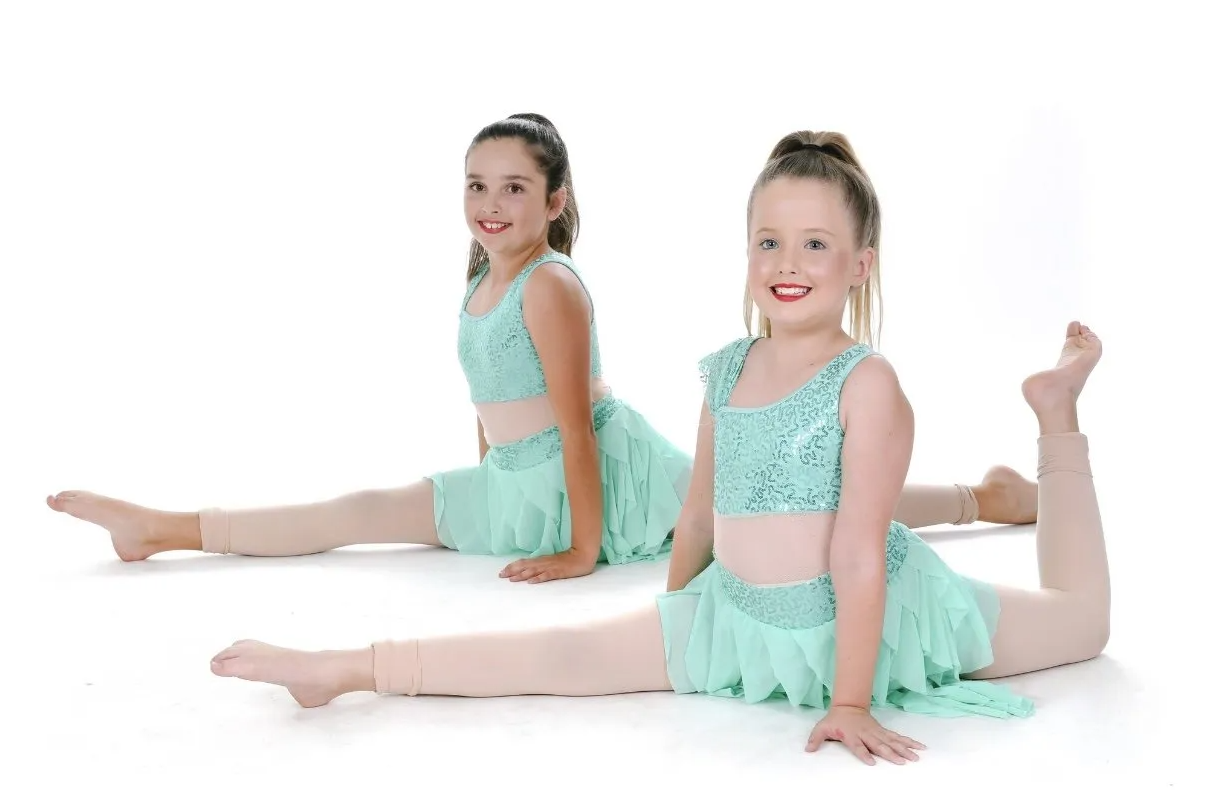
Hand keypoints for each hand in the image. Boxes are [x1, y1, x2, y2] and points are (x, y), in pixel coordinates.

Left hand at [499, 549, 596, 583]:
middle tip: (501, 576)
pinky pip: (547, 575)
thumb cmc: (567, 560)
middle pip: (525, 566)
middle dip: (512, 571)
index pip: (523, 562)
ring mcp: (551, 567)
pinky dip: (539, 578)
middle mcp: (543, 563)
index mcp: (541, 560)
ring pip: (534, 571)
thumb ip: (540, 565)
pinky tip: (532, 582)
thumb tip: (528, 570)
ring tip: (512, 579)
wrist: (583, 555)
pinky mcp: (559, 572)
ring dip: (522, 575)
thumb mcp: (551, 562)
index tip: (502, 572)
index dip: (512, 567)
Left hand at [805, 705, 924, 765]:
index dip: (864, 753)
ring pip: (892, 741)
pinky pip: (898, 737)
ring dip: (904, 749)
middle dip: (891, 753)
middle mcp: (867, 734)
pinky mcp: (883, 732)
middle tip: (902, 761)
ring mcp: (877, 733)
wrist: (848, 705)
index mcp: (852, 735)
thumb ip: (815, 739)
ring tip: (916, 757)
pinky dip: (909, 742)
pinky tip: (920, 747)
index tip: (871, 761)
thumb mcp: (822, 728)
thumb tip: (808, 749)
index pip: (859, 746)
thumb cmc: (835, 720)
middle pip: (880, 745)